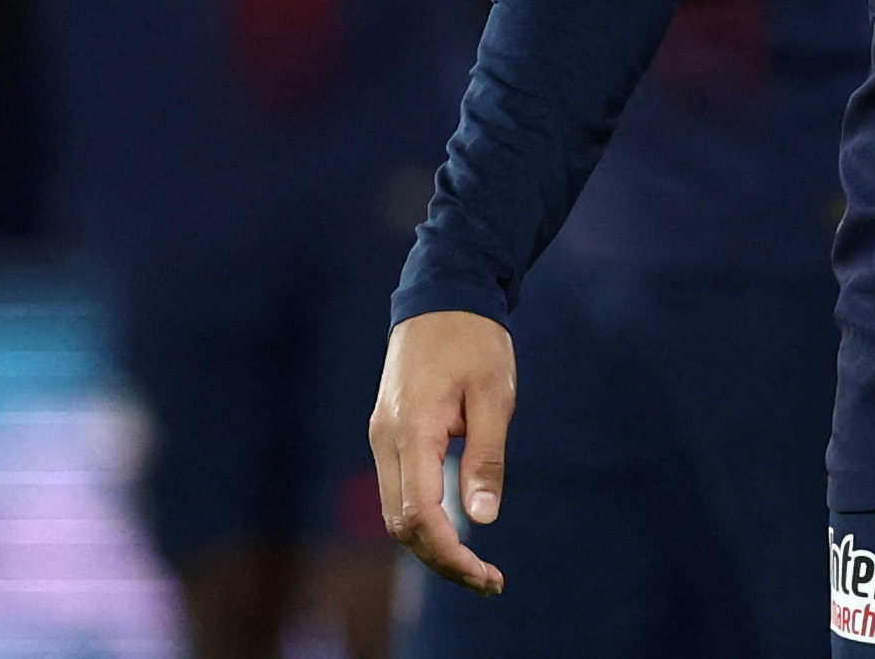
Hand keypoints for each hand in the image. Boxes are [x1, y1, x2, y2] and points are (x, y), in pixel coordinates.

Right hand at [369, 311, 513, 594]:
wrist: (443, 294)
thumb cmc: (474, 341)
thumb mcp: (493, 396)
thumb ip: (485, 457)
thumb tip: (483, 520)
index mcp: (412, 430)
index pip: (420, 515)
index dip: (451, 555)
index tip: (487, 576)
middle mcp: (386, 439)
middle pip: (402, 525)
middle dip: (442, 560)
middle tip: (489, 580)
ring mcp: (382, 436)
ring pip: (396, 512)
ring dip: (431, 544)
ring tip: (477, 565)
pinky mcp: (388, 432)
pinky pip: (399, 490)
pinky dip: (423, 519)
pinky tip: (455, 528)